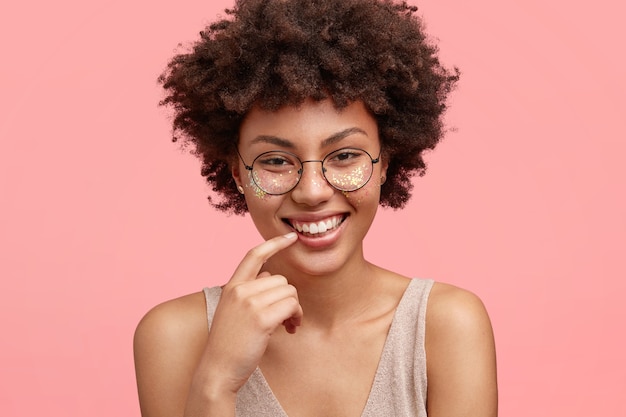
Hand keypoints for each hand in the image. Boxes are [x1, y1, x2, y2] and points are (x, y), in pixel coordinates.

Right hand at [195, 232, 301, 396]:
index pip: (253, 255)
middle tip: (287, 318)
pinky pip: (291, 306)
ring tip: (287, 325)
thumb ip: (249, 292)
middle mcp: (239, 290)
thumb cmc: (229, 344)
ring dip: (294, 309)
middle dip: (288, 298)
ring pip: (289, 292)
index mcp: (231, 286)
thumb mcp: (232, 311)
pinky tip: (290, 330)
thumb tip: (274, 281)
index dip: (274, 243)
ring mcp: (249, 303)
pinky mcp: (261, 319)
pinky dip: (295, 317)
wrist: (218, 371)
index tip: (290, 237)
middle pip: (281, 280)